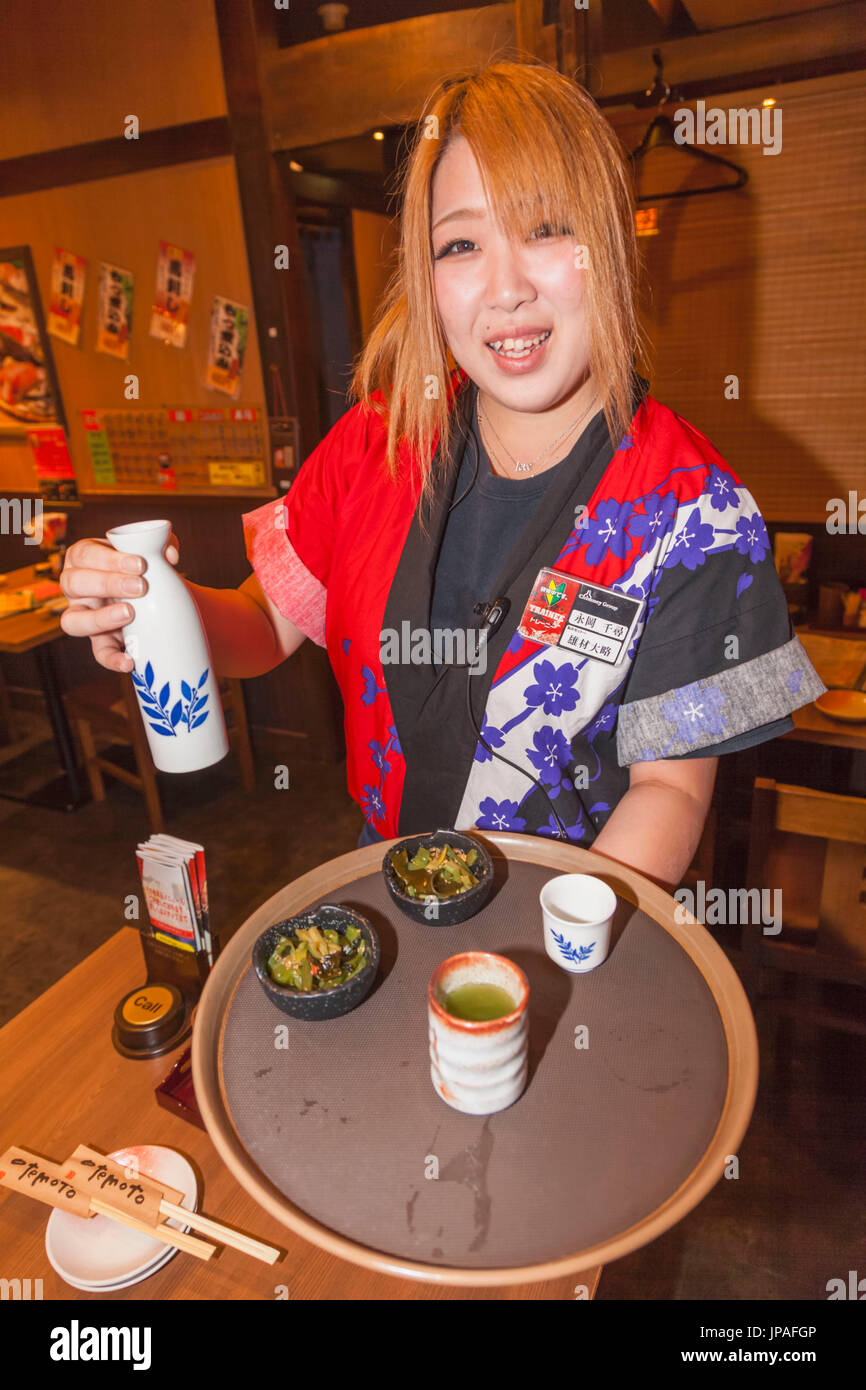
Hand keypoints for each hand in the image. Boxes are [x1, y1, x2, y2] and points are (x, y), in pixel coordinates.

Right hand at [59, 531, 180, 672]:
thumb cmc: (147, 568)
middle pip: (74, 583)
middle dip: (108, 583)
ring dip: (100, 618)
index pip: (85, 555)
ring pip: (73, 621)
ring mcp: (84, 616)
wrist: (159, 597)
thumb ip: (161, 546)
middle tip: (141, 587)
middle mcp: (77, 588)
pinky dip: (112, 659)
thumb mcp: (151, 553)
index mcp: (84, 559)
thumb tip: (170, 555)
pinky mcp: (101, 642)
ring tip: (130, 614)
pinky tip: (130, 661)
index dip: (108, 559)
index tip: (140, 563)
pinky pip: (99, 653)